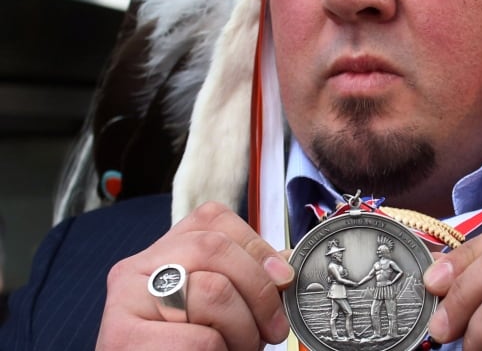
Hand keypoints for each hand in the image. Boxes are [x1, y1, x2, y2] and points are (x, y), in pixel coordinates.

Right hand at [96, 202, 294, 350]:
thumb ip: (249, 279)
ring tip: (240, 348)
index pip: (213, 218)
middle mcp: (137, 268)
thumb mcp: (225, 307)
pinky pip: (199, 338)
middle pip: (214, 248)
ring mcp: (125, 300)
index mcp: (162, 252)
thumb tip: (284, 265)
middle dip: (258, 291)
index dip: (258, 247)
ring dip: (244, 329)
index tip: (282, 280)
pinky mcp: (122, 337)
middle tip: (273, 327)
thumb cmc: (193, 349)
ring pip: (212, 290)